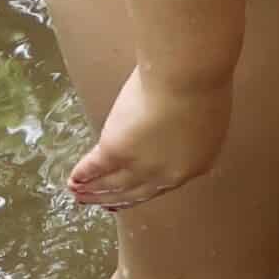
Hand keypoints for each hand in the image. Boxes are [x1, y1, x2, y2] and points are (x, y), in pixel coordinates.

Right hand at [68, 66, 231, 210]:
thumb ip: (188, 132)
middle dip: (115, 198)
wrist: (188, 75)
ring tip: (79, 192)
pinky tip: (74, 177)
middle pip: (138, 192)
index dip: (143, 192)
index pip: (165, 184)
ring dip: (94, 190)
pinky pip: (95, 167)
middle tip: (101, 203)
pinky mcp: (117, 152)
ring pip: (113, 183)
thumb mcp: (204, 116)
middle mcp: (167, 173)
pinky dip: (82, 173)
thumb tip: (174, 130)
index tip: (129, 196)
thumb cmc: (203, 82)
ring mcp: (141, 166)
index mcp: (196, 163)